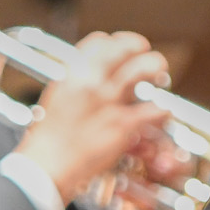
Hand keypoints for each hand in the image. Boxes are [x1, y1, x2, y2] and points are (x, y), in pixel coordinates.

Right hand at [19, 31, 173, 202]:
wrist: (46, 167)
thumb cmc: (47, 141)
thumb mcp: (55, 101)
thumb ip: (75, 86)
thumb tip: (91, 80)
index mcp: (71, 74)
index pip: (100, 41)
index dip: (116, 42)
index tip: (122, 49)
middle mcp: (90, 81)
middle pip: (126, 47)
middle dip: (141, 49)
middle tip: (148, 59)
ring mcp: (108, 101)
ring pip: (145, 68)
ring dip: (157, 69)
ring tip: (160, 78)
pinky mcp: (122, 124)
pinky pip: (155, 109)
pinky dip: (163, 110)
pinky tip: (162, 113)